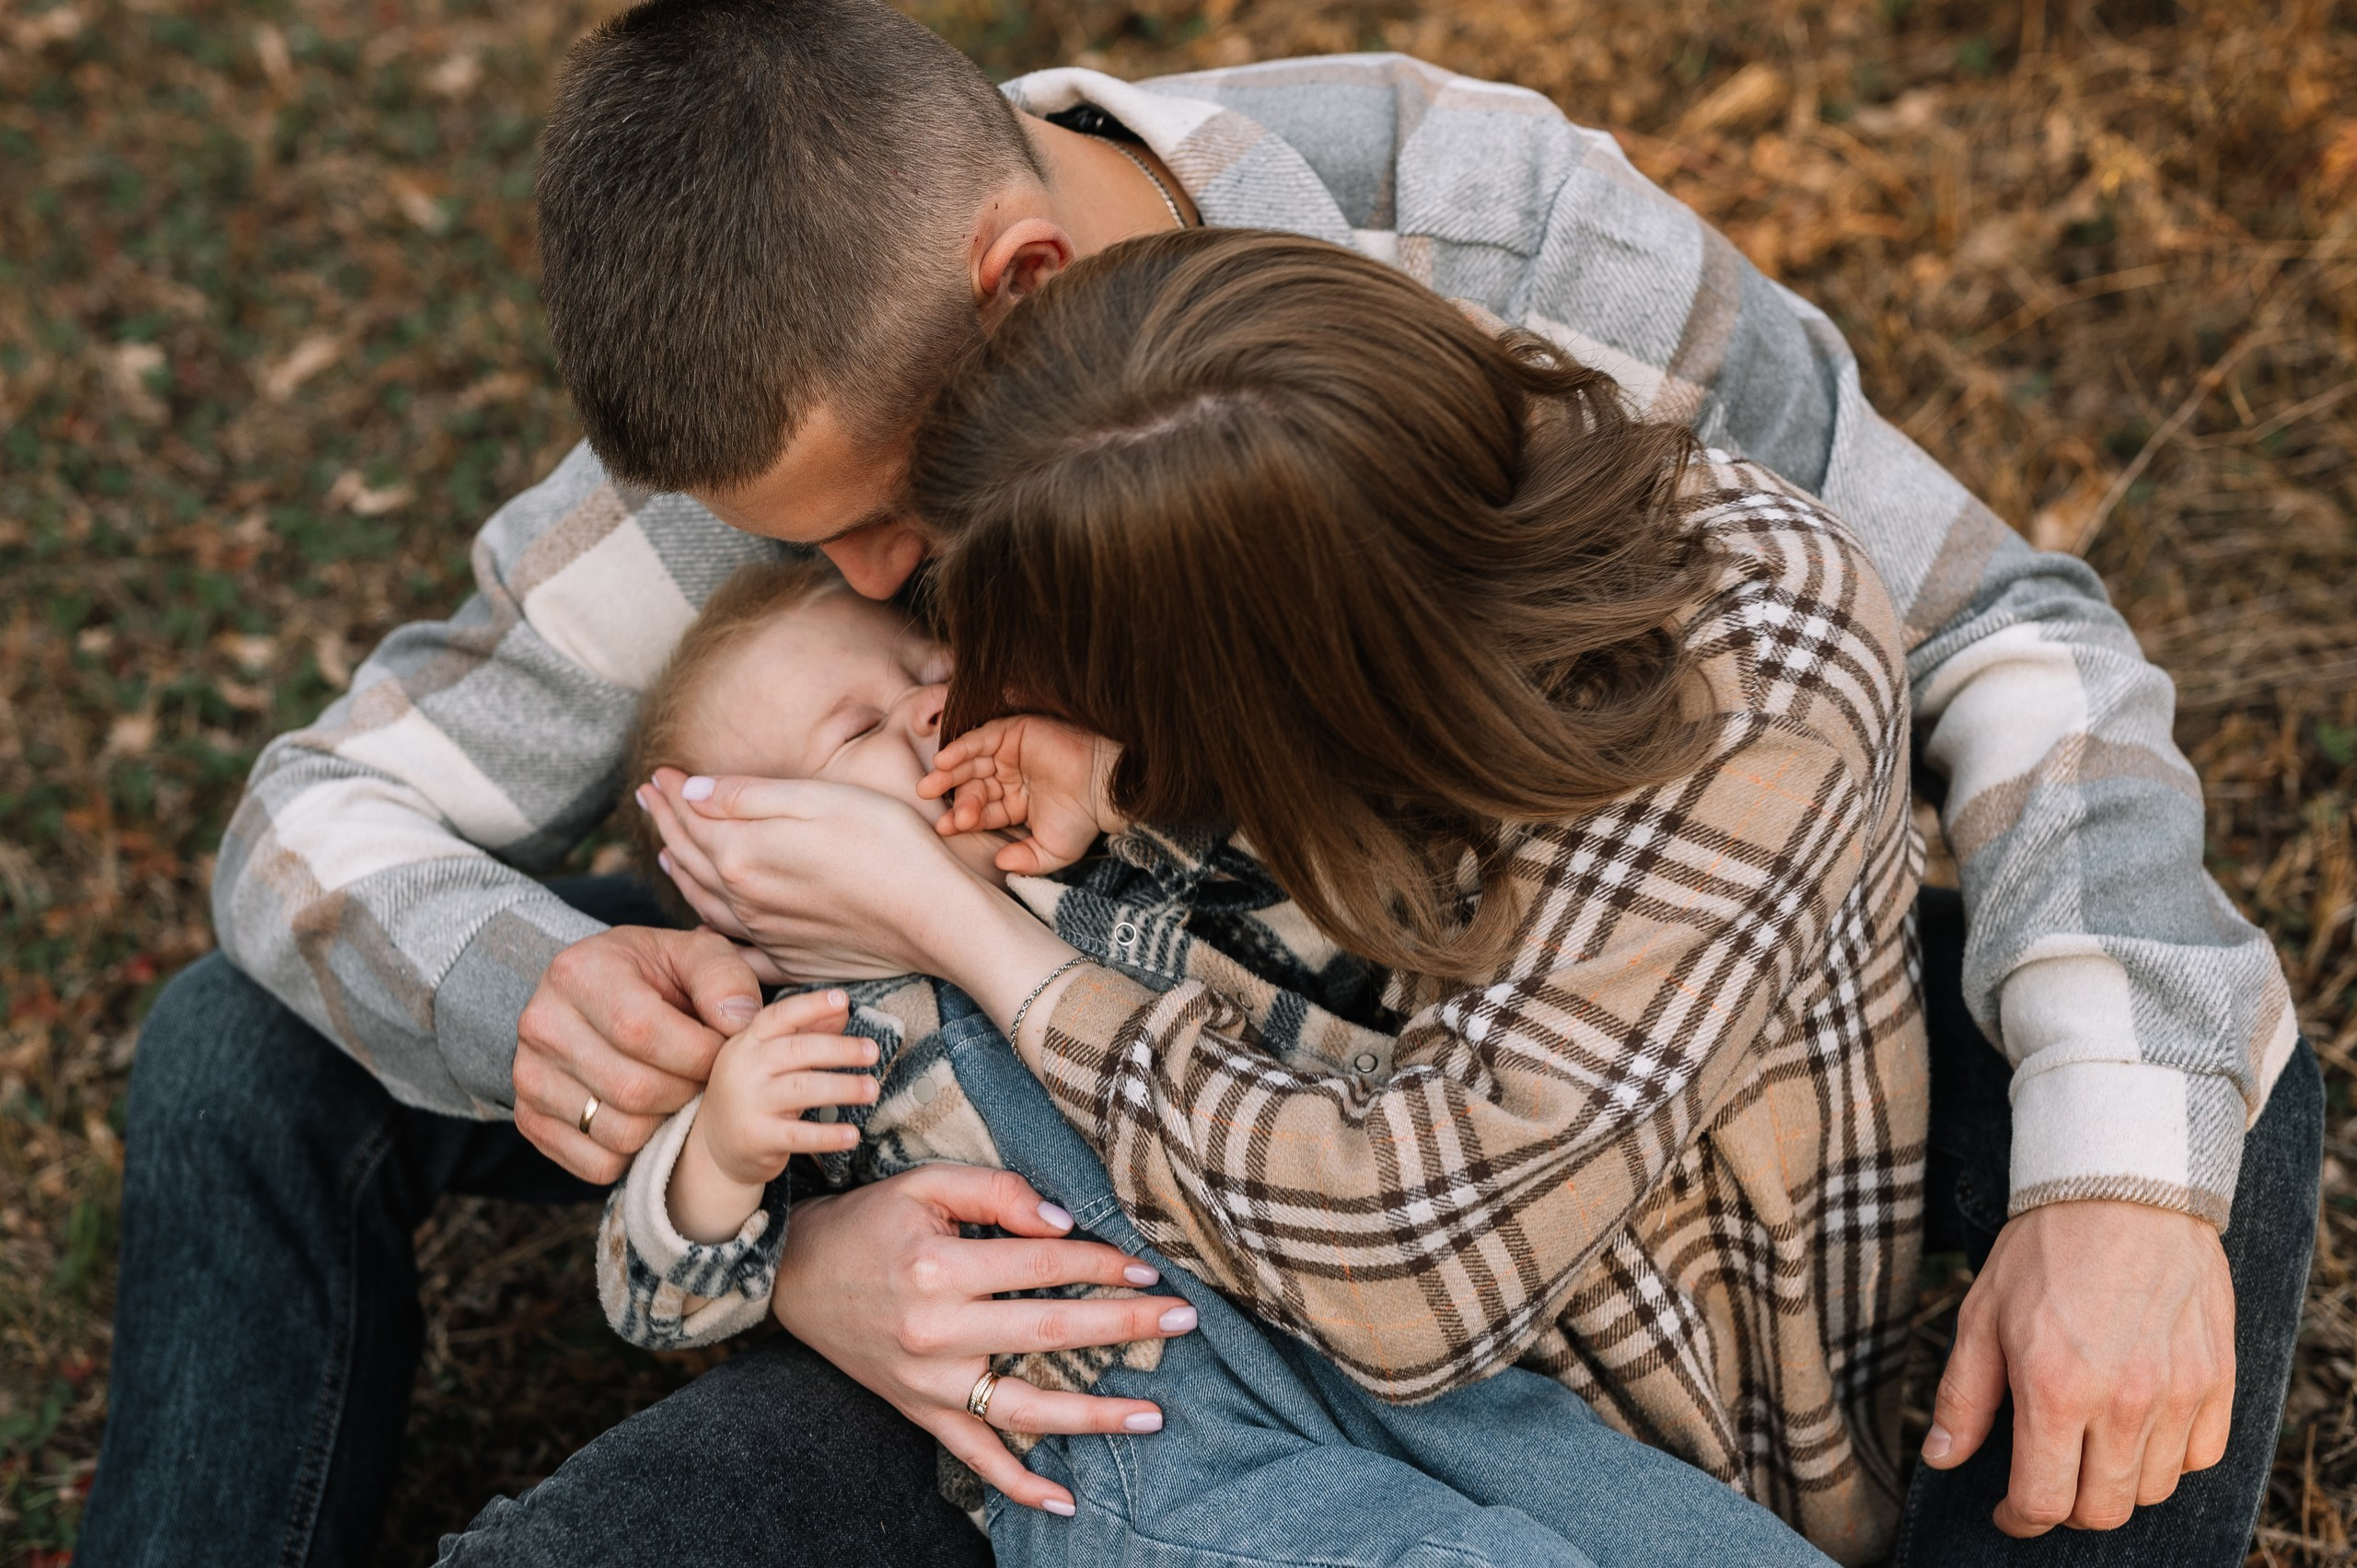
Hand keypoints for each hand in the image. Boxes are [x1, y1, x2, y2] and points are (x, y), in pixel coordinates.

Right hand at [514, 925, 762, 1182]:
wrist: (598, 993)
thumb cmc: (656, 975)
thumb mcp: (694, 955)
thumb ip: (724, 979)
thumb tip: (738, 1022)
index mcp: (580, 972)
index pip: (642, 1031)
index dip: (698, 1053)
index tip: (720, 1050)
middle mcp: (542, 1024)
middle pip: (633, 1089)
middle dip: (687, 1090)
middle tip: (701, 1076)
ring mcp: (528, 1075)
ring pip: (619, 1132)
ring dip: (665, 1123)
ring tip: (675, 1091)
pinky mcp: (529, 1118)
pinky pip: (596, 1163)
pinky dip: (635, 1153)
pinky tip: (646, 1116)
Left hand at [643, 769, 1000, 980]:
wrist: (937, 919)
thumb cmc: (890, 845)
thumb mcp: (819, 800)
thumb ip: (748, 797)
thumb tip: (690, 790)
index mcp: (743, 854)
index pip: (692, 816)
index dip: (672, 791)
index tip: (657, 773)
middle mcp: (744, 899)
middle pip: (690, 857)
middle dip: (666, 824)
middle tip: (648, 800)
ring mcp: (767, 935)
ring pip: (704, 903)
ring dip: (682, 873)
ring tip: (669, 852)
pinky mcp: (793, 960)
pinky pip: (736, 952)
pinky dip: (712, 940)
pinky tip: (706, 933)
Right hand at [667, 988, 879, 1243]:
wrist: (715, 1148)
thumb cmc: (756, 1094)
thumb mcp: (772, 1061)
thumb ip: (806, 1035)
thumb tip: (843, 1009)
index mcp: (748, 1043)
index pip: (779, 1016)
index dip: (811, 1006)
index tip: (842, 1000)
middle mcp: (744, 1068)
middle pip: (796, 1050)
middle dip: (839, 1049)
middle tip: (873, 1051)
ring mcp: (747, 1104)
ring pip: (802, 1090)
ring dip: (843, 1088)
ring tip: (872, 1089)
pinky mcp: (755, 1138)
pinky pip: (799, 1135)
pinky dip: (828, 1135)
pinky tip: (853, 1135)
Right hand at [772, 1163, 1198, 1513]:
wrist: (793, 1274)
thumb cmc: (869, 1221)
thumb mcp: (926, 1183)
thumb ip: (998, 1192)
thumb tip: (1064, 1221)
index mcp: (942, 1264)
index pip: (1045, 1266)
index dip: (1103, 1266)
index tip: (1150, 1272)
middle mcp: (937, 1329)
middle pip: (1049, 1331)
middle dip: (1123, 1327)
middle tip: (1184, 1322)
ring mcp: (929, 1380)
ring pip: (1023, 1407)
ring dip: (1093, 1414)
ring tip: (1152, 1416)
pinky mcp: (919, 1410)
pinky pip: (973, 1456)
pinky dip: (1017, 1484)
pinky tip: (1064, 1499)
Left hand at [919, 715, 1123, 874]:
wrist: (1104, 789)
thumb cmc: (1084, 819)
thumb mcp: (1052, 851)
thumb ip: (1025, 861)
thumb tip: (999, 862)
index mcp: (1018, 803)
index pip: (983, 810)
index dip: (963, 819)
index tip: (946, 828)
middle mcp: (1012, 777)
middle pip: (973, 787)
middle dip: (955, 800)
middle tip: (939, 812)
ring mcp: (1013, 753)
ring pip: (972, 763)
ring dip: (949, 774)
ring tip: (929, 787)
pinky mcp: (1017, 731)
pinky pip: (982, 738)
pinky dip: (962, 748)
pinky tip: (944, 761)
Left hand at [1921, 1199, 2234, 1534]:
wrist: (2123, 1189)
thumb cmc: (2044, 1249)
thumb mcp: (1981, 1315)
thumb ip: (1963, 1395)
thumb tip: (1942, 1457)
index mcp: (2056, 1390)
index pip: (2044, 1501)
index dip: (2019, 1519)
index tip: (2008, 1511)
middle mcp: (2124, 1402)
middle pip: (2103, 1509)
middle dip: (2066, 1508)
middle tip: (2046, 1479)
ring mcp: (2178, 1394)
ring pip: (2152, 1491)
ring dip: (2117, 1485)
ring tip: (2089, 1449)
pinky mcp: (2218, 1380)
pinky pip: (2199, 1457)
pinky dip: (2168, 1459)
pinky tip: (2138, 1428)